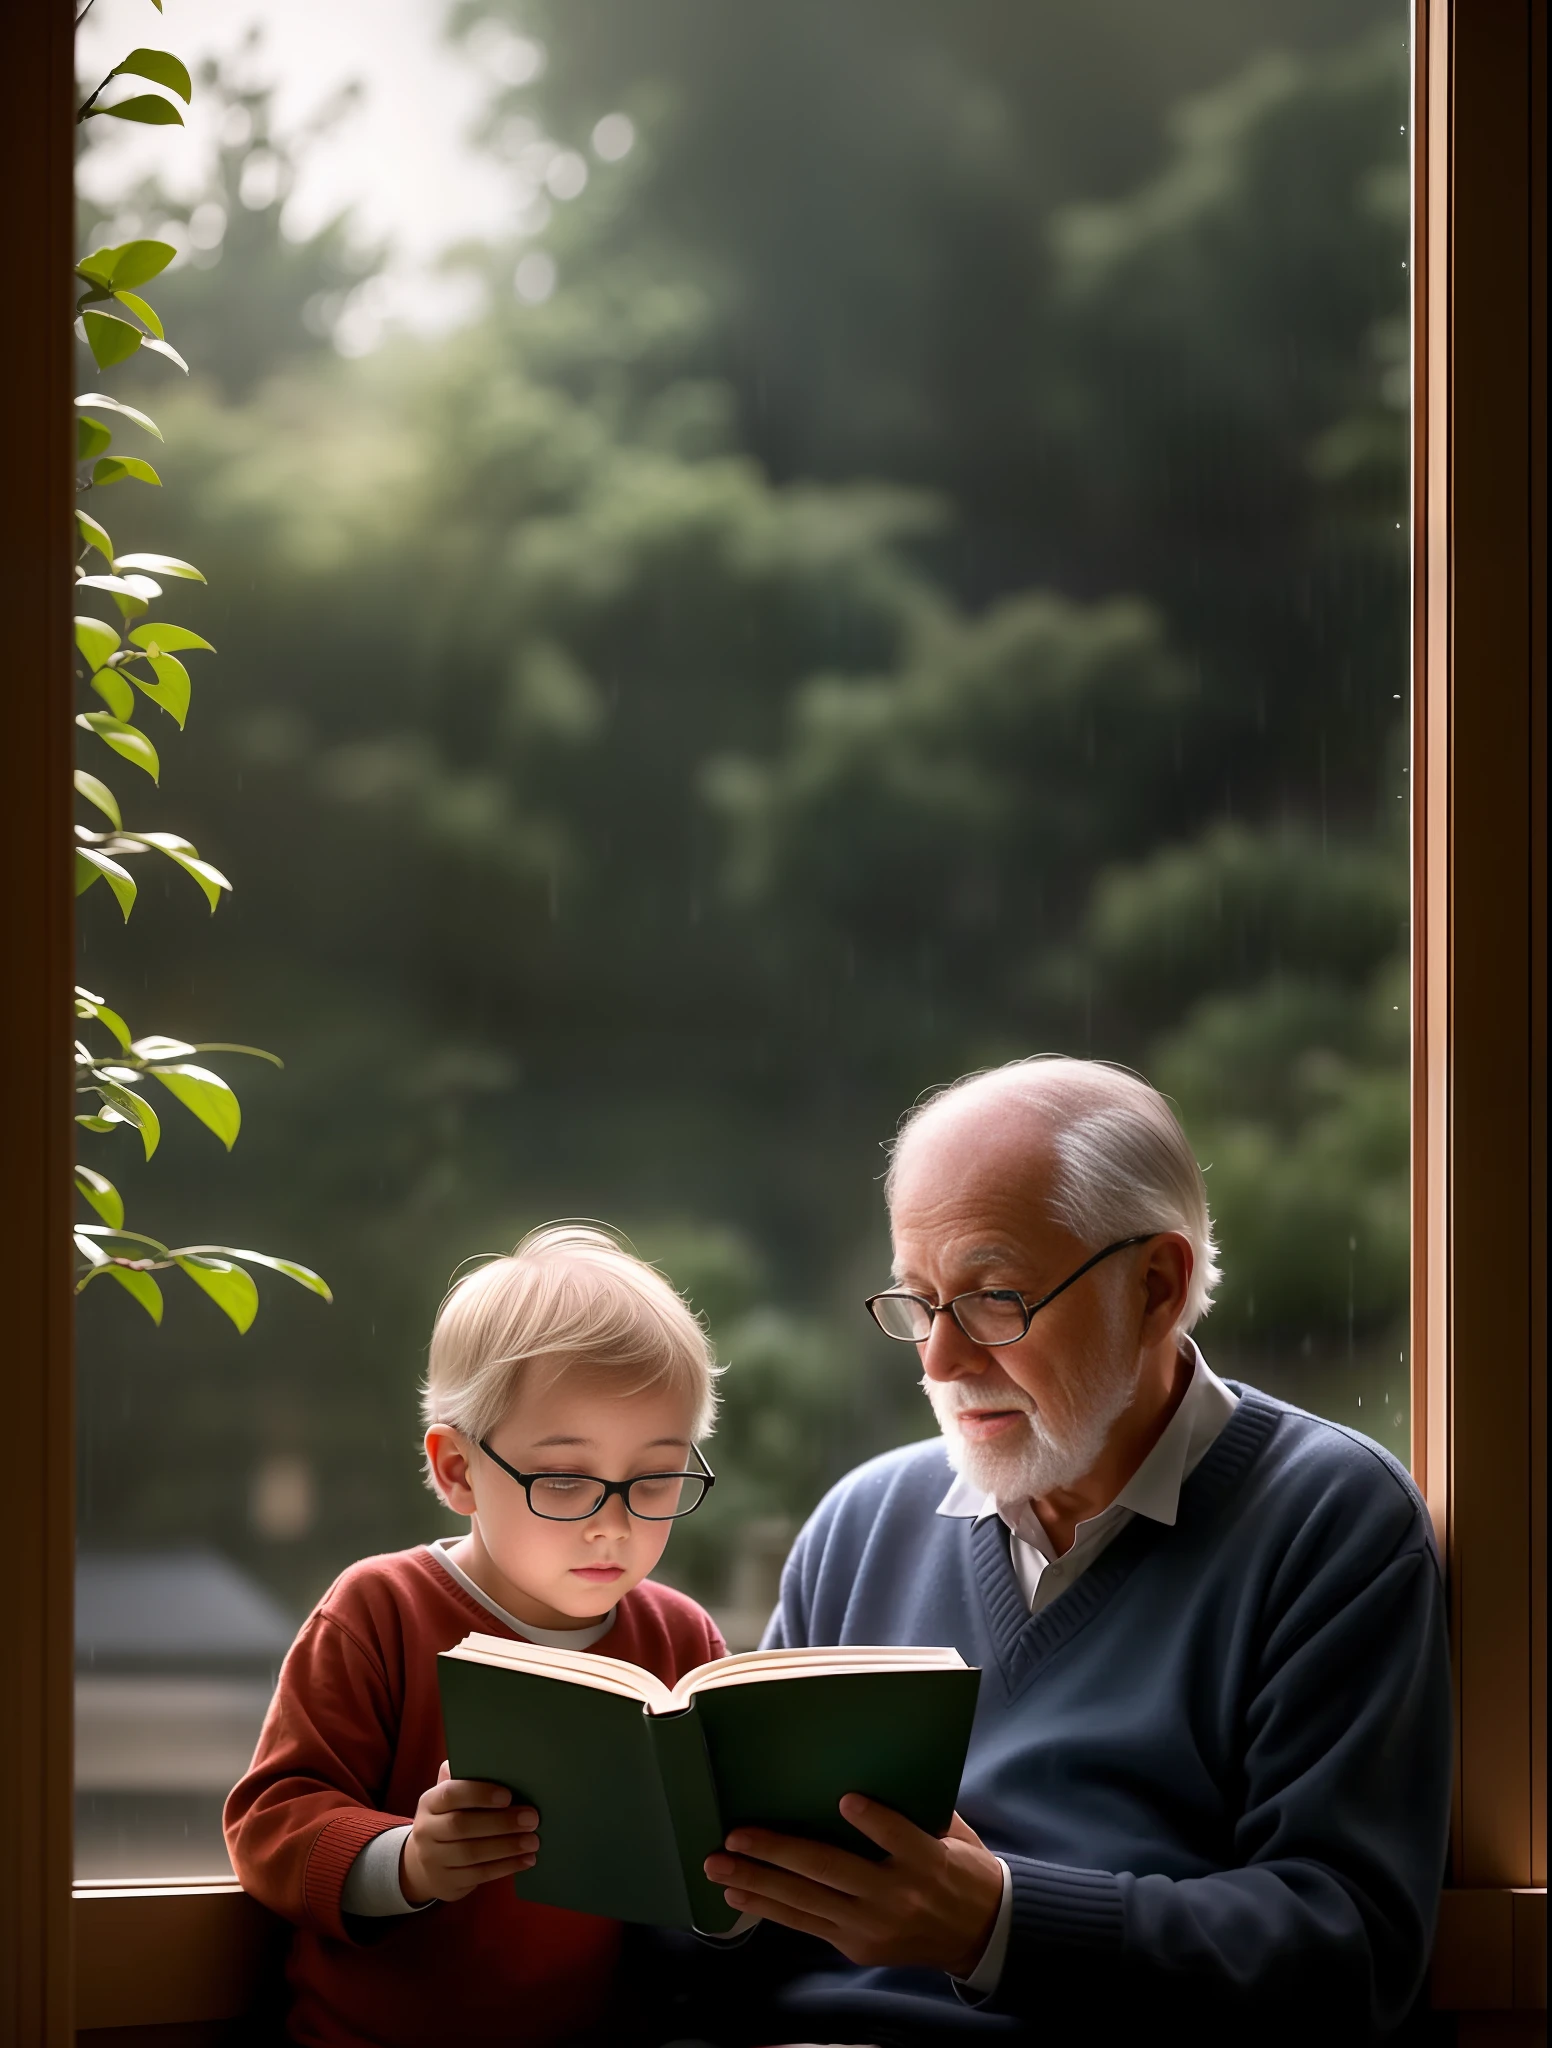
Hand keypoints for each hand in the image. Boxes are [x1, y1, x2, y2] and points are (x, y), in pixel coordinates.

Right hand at [400, 1759, 539, 1904]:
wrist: (424, 1863)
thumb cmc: (449, 1818)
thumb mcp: (451, 1799)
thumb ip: (468, 1779)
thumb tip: (501, 1763)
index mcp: (429, 1802)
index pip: (450, 1794)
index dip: (479, 1794)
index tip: (508, 1795)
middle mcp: (426, 1831)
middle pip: (462, 1826)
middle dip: (501, 1822)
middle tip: (532, 1818)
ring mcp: (433, 1860)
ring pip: (472, 1853)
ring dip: (507, 1847)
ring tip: (533, 1841)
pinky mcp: (446, 1883)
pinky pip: (479, 1875)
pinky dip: (506, 1867)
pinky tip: (527, 1860)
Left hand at [703, 1798, 1001, 1977]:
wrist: (980, 1935)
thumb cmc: (960, 1867)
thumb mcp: (952, 1833)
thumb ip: (917, 1809)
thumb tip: (873, 1766)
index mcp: (929, 1861)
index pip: (901, 1837)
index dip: (875, 1821)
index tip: (845, 1799)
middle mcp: (898, 1895)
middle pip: (833, 1870)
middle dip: (778, 1852)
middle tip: (736, 1835)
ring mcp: (874, 1925)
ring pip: (807, 1901)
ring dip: (757, 1882)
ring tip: (719, 1867)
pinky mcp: (857, 1946)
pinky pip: (806, 1924)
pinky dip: (769, 1908)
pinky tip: (739, 1894)